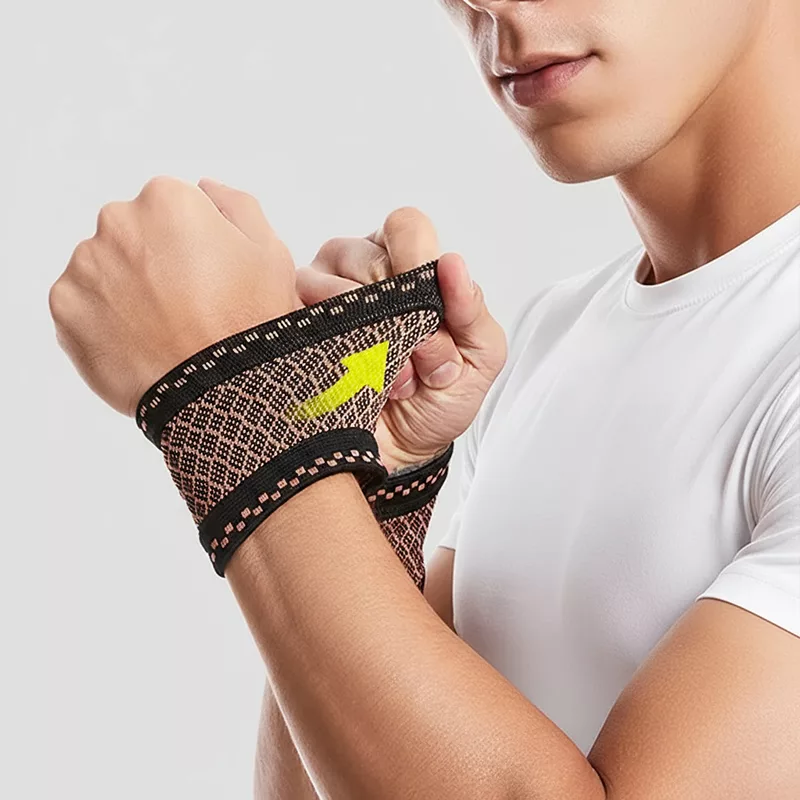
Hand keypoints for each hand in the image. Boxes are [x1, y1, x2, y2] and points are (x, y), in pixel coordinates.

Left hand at [49, 176, 298, 416]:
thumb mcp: (270, 252)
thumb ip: (237, 205)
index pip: (172, 209)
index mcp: (169, 200)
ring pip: (104, 268)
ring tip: (163, 328)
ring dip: (126, 289)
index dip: (194, 245)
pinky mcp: (65, 307)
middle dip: (154, 261)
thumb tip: (207, 189)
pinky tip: (140, 341)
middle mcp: (118, 221)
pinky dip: (104, 320)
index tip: (208, 277)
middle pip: (132, 233)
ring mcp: (86, 265)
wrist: (220, 391)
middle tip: (187, 305)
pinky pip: (82, 305)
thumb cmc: (249, 322)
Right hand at [295, 207, 506, 473]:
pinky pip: (307, 321)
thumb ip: (472, 311)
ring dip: (372, 343)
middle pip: (372, 259)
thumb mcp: (479, 357)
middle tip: (418, 361)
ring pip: (335, 290)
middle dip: (402, 318)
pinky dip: (341, 356)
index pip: (407, 229)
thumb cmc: (440, 398)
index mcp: (410, 262)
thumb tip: (453, 265)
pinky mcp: (293, 324)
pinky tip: (360, 381)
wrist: (400, 453)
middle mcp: (362, 267)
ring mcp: (320, 292)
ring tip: (392, 379)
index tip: (435, 312)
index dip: (419, 263)